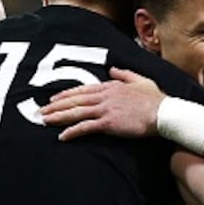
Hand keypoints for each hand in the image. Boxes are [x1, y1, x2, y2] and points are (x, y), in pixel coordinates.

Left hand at [40, 67, 164, 140]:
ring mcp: (105, 109)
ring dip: (58, 116)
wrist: (163, 113)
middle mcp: (104, 96)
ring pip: (76, 111)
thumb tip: (112, 68)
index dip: (66, 94)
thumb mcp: (140, 80)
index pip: (83, 89)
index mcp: (110, 86)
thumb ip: (124, 73)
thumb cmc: (155, 99)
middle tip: (40, 110)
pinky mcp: (108, 123)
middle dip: (55, 105)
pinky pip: (86, 127)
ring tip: (44, 120)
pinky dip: (72, 131)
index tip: (53, 98)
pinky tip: (62, 136)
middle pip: (74, 99)